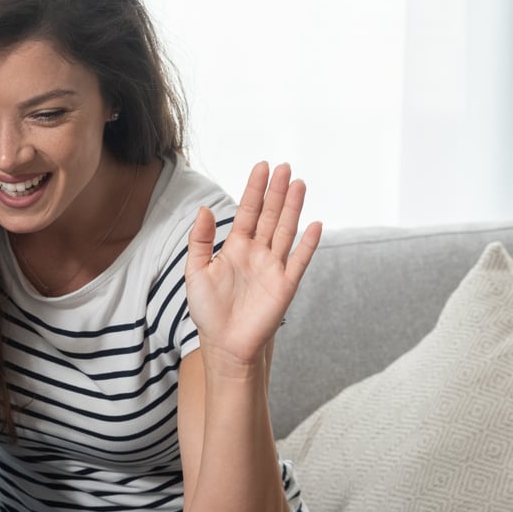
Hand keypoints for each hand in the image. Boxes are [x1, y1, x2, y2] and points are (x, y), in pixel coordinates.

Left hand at [184, 162, 320, 369]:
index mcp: (236, 247)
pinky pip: (299, 261)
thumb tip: (204, 209)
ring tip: (299, 184)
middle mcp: (257, 253)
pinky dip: (308, 244)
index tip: (262, 167)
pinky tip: (316, 224)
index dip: (255, 190)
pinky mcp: (285, 285)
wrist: (224, 344)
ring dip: (293, 208)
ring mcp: (273, 267)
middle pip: (269, 216)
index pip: (248, 211)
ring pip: (286, 231)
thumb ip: (200, 241)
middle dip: (276, 192)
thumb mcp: (196, 272)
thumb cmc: (208, 310)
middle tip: (284, 167)